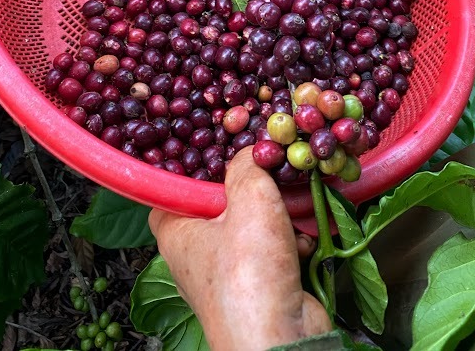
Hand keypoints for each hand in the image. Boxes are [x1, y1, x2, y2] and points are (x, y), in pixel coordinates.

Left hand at [148, 148, 331, 350]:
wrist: (281, 342)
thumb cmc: (250, 276)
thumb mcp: (250, 199)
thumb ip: (248, 166)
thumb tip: (250, 152)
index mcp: (175, 229)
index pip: (173, 183)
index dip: (196, 162)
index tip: (223, 144)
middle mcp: (195, 251)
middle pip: (220, 199)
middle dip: (251, 187)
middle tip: (269, 172)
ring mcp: (227, 270)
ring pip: (251, 223)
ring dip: (278, 214)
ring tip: (291, 209)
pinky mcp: (258, 284)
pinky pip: (272, 248)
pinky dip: (290, 241)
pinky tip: (301, 242)